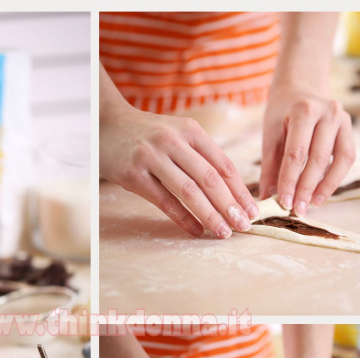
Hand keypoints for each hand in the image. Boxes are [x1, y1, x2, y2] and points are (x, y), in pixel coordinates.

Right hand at [100, 101, 258, 237]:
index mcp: (190, 130)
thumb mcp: (176, 134)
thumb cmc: (147, 135)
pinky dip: (183, 218)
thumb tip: (230, 193)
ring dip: (210, 215)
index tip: (253, 211)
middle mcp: (172, 141)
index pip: (223, 164)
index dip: (241, 190)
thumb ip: (200, 156)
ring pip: (189, 191)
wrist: (106, 124)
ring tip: (223, 232)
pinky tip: (196, 230)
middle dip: (230, 206)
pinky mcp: (133, 174)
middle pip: (210, 179)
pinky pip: (164, 201)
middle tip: (244, 226)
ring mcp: (152, 157)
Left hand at [260, 89, 354, 214]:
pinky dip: (335, 178)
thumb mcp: (270, 135)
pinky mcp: (350, 129)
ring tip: (312, 205)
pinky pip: (347, 158)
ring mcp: (343, 120)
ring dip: (326, 186)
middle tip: (297, 209)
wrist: (301, 89)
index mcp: (304, 110)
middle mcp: (328, 112)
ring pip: (340, 159)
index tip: (284, 203)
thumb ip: (269, 167)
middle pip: (318, 158)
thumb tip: (266, 199)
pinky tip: (322, 194)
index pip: (296, 153)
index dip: (290, 181)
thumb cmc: (283, 114)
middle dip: (307, 188)